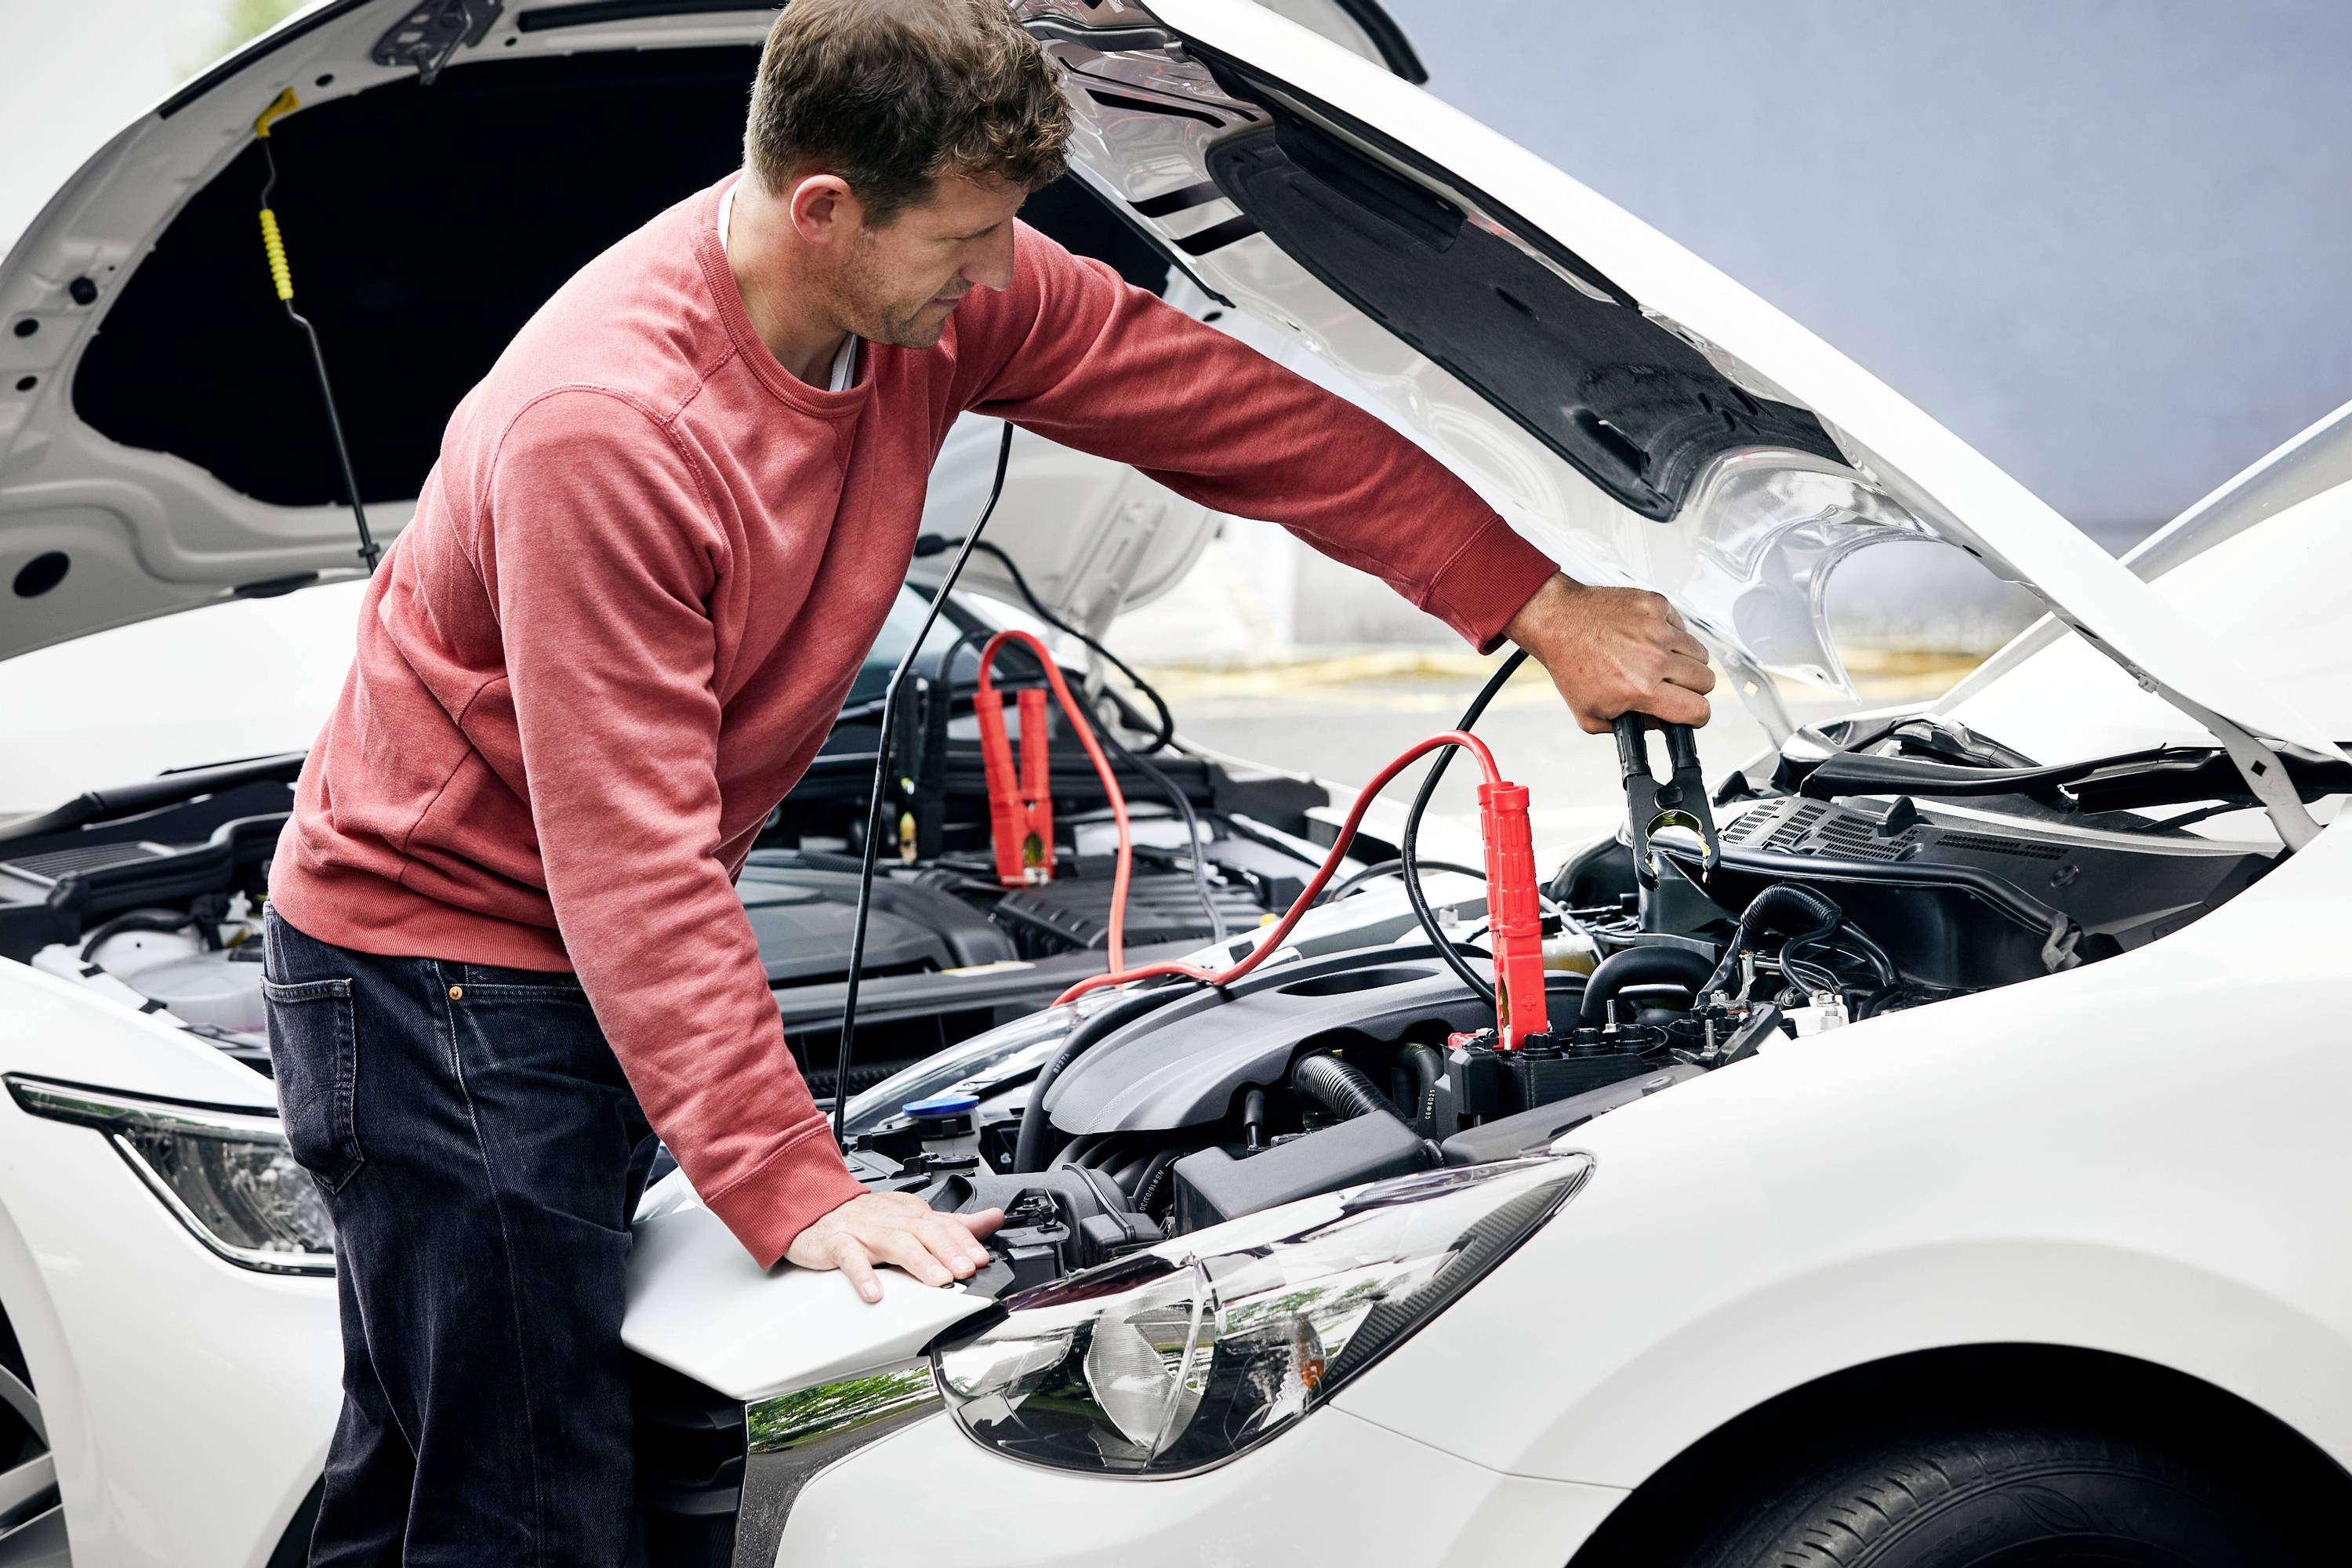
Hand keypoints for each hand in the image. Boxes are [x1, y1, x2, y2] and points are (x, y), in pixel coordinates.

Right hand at [785, 1191, 1004, 1302]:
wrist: (815, 1207)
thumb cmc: (866, 1218)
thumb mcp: (912, 1215)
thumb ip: (953, 1223)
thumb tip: (993, 1219)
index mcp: (910, 1213)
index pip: (943, 1223)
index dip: (964, 1240)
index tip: (981, 1259)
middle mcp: (891, 1219)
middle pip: (924, 1231)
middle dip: (949, 1250)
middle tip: (967, 1270)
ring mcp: (864, 1231)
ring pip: (894, 1243)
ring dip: (919, 1261)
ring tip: (938, 1281)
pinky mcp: (836, 1243)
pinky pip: (849, 1258)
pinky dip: (862, 1274)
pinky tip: (874, 1293)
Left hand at [1503, 573, 1714, 733]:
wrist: (1558, 622)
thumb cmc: (1571, 665)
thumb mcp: (1593, 716)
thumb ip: (1632, 728)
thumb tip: (1661, 725)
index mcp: (1641, 688)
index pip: (1698, 710)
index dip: (1697, 717)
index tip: (1691, 713)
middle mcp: (1653, 657)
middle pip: (1707, 680)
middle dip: (1693, 689)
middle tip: (1674, 687)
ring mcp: (1657, 628)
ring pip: (1701, 653)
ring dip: (1687, 661)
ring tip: (1662, 662)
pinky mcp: (1656, 605)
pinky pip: (1684, 625)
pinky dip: (1673, 634)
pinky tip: (1650, 639)